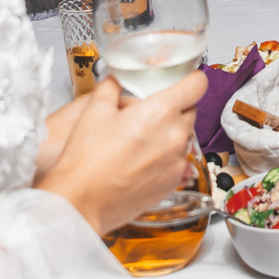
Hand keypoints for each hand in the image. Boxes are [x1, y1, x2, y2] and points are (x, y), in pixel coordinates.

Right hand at [35, 72, 210, 232]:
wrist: (82, 201)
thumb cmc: (86, 158)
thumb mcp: (94, 110)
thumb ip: (111, 87)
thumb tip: (116, 78)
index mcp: (160, 111)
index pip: (196, 85)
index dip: (192, 78)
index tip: (186, 79)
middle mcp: (175, 135)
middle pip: (190, 110)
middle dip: (175, 107)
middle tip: (149, 112)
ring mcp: (177, 161)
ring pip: (184, 137)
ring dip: (169, 133)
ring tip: (140, 140)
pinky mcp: (174, 181)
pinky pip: (178, 160)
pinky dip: (166, 156)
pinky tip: (142, 160)